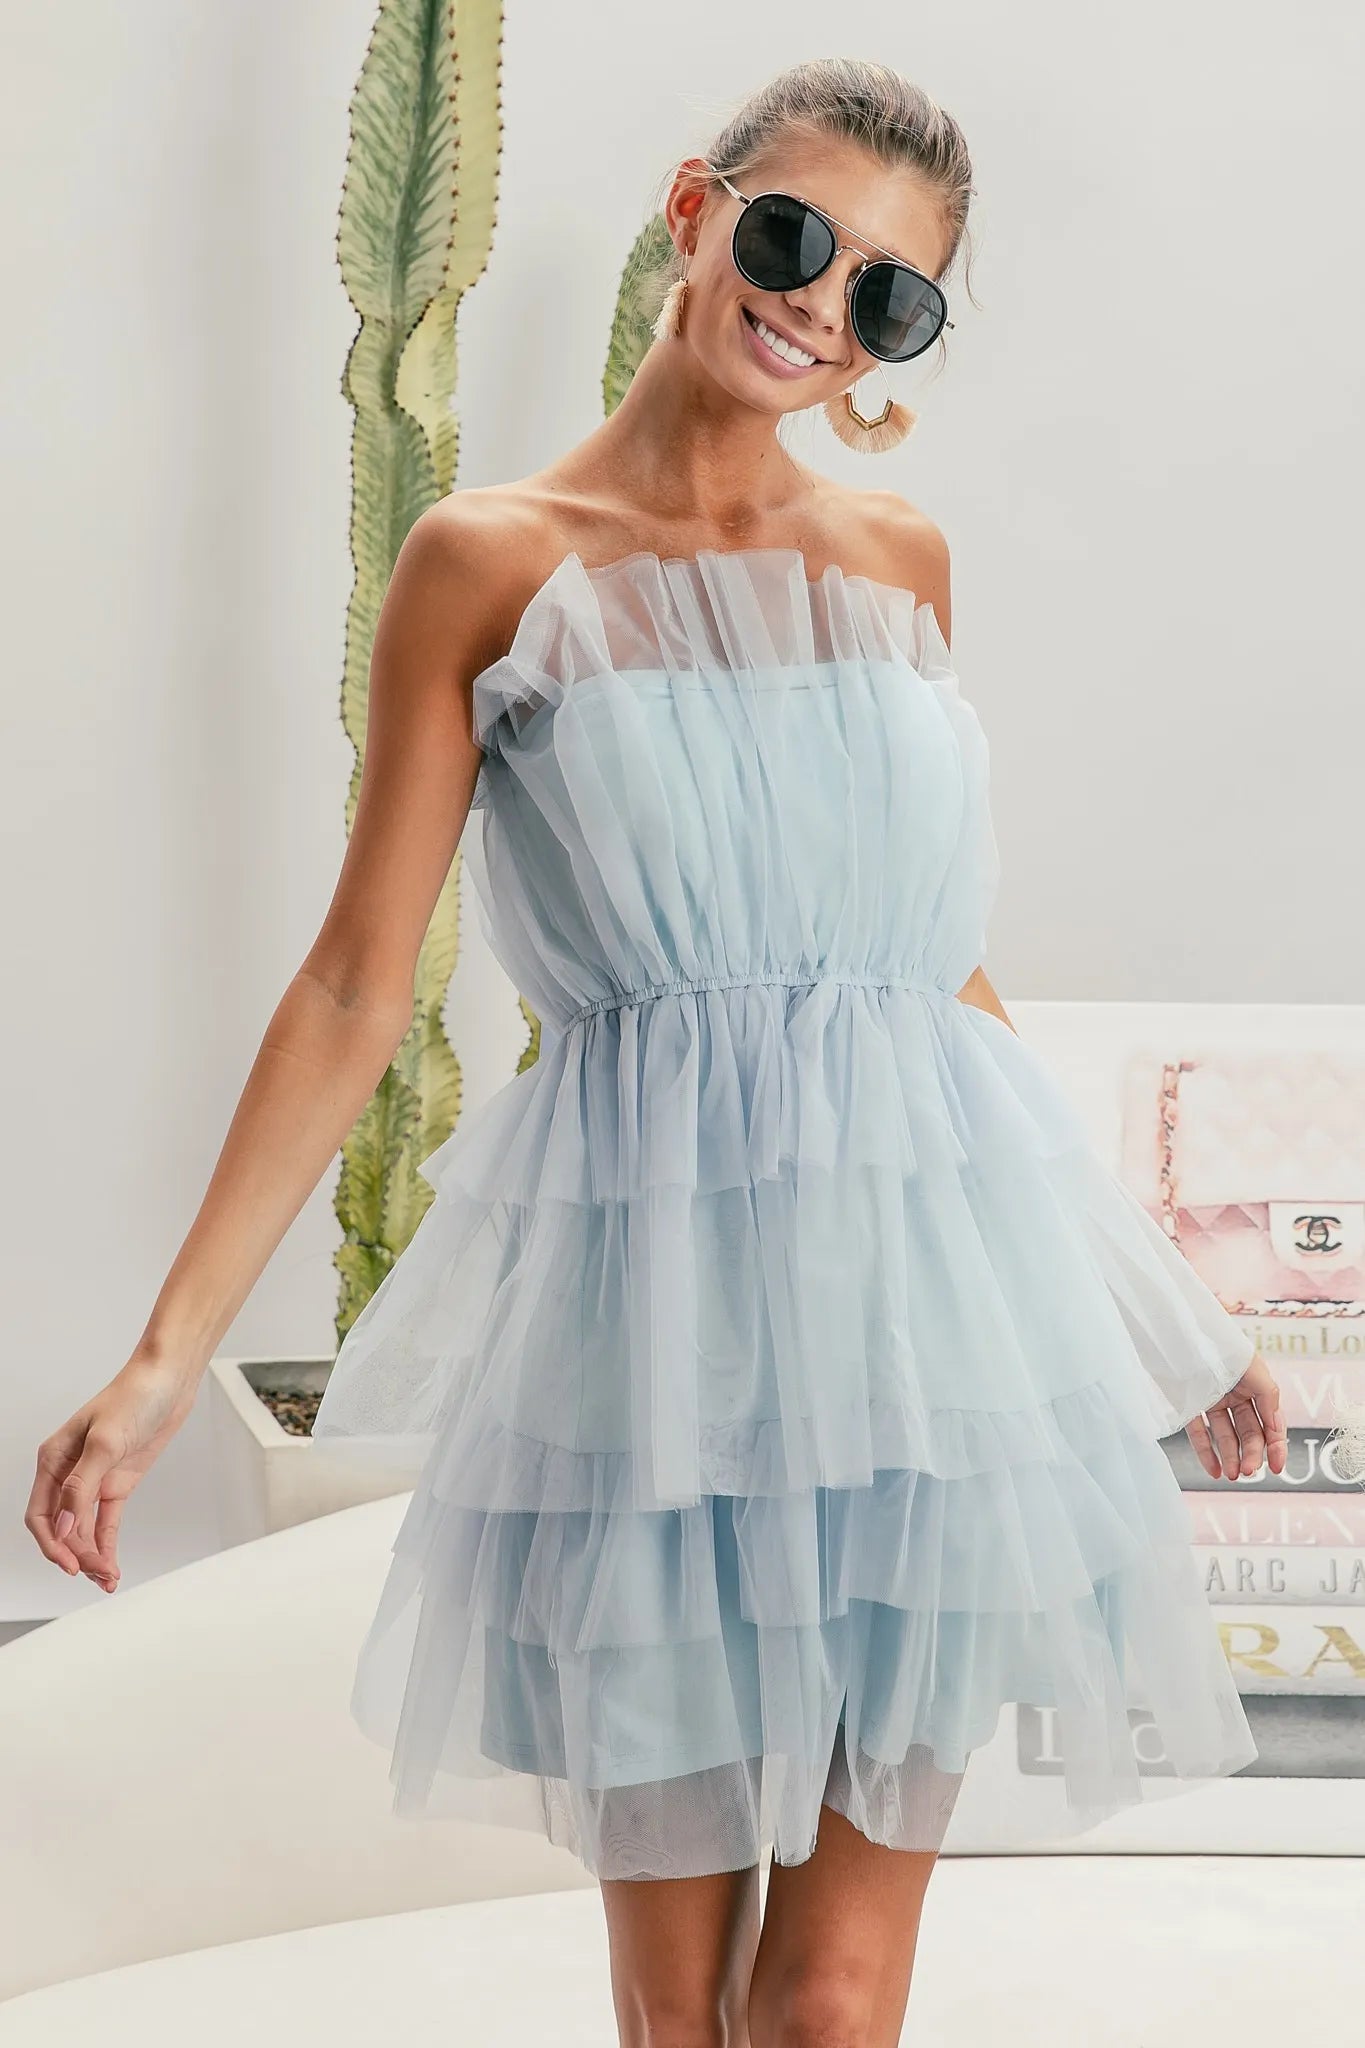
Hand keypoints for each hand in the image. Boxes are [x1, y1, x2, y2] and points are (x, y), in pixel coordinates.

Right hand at [25, 1355, 200, 1592]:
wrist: (169, 1380)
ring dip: (92, 1555)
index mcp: (54, 1459)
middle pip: (63, 1528)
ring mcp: (94, 1480)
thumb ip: (82, 1486)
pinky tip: (111, 1567)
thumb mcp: (106, 1441)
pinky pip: (105, 1523)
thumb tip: (65, 1527)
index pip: (41, 1514)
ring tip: (108, 1578)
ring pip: (84, 1530)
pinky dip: (106, 1545)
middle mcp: (69, 1472)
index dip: (52, 1544)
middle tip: (98, 1573)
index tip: (69, 1565)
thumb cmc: (134, 1397)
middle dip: (77, 1554)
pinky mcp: (117, 1484)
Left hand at [1184, 1351, 1286, 1481]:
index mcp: (1255, 1387)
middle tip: (1247, 1473)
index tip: (1277, 1469)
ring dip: (1231, 1457)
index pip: (1270, 1423)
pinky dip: (1206, 1453)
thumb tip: (1277, 1431)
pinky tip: (1215, 1471)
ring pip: (1225, 1436)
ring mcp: (1212, 1401)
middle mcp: (1235, 1396)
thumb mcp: (1255, 1370)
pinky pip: (1199, 1433)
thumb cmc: (1223, 1347)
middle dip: (1251, 1454)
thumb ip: (1270, 1399)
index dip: (1276, 1446)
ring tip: (1232, 1476)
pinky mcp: (1189, 1405)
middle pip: (1249, 1433)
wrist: (1184, 1332)